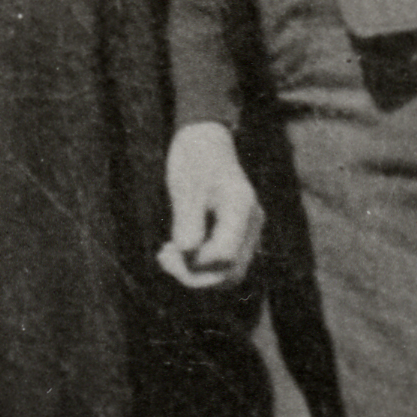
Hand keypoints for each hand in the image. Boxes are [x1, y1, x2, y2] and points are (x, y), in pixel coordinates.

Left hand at [158, 121, 262, 290]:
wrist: (206, 140)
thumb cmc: (193, 159)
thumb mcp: (184, 186)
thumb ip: (187, 220)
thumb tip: (188, 254)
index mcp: (240, 206)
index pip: (223, 257)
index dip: (195, 264)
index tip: (169, 248)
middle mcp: (252, 222)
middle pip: (230, 274)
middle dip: (195, 276)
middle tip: (164, 257)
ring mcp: (249, 229)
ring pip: (229, 273)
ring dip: (197, 273)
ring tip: (166, 255)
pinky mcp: (239, 234)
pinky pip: (224, 262)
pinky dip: (201, 265)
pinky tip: (176, 250)